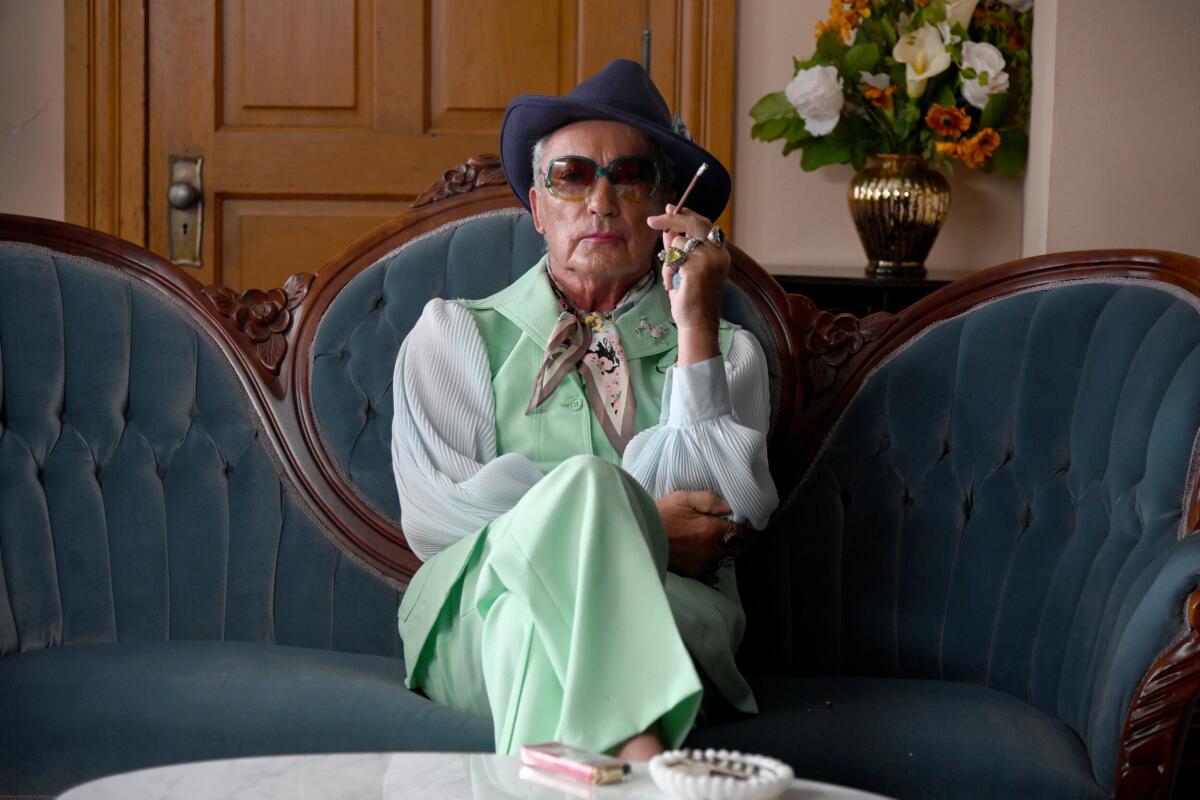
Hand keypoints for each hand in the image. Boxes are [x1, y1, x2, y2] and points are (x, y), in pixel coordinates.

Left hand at [646, 206, 729, 364]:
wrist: (698, 324)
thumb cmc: (693, 299)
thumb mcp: (685, 269)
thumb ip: (679, 248)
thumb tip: (668, 227)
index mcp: (721, 253)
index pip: (704, 224)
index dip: (686, 214)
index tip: (670, 208)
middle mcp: (719, 253)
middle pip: (693, 224)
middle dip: (671, 219)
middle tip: (652, 221)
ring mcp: (709, 260)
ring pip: (678, 242)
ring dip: (669, 260)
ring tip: (673, 279)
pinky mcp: (696, 268)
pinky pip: (672, 258)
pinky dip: (667, 271)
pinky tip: (672, 286)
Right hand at [656, 490, 745, 579]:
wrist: (641, 537)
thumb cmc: (661, 515)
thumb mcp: (682, 498)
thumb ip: (708, 500)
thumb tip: (729, 506)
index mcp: (711, 530)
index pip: (739, 530)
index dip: (738, 525)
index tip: (731, 521)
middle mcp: (711, 550)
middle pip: (734, 548)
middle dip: (732, 540)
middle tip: (722, 532)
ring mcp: (703, 564)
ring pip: (723, 559)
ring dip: (720, 551)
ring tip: (709, 542)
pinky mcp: (693, 573)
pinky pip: (710, 568)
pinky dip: (708, 561)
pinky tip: (699, 552)